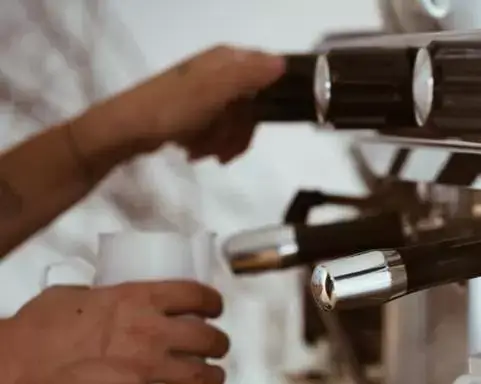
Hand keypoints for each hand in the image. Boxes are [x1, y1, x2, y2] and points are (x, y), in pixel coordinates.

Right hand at [0, 282, 229, 383]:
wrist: (16, 363)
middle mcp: (152, 332)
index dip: (214, 303)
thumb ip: (106, 298)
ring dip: (212, 377)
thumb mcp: (77, 296)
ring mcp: (147, 367)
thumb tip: (112, 300)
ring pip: (203, 376)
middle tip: (217, 347)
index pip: (197, 296)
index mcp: (139, 299)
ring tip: (213, 378)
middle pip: (211, 339)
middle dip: (220, 344)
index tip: (215, 309)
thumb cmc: (38, 327)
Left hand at [81, 45, 285, 164]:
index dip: (270, 102)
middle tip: (224, 150)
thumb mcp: (213, 91)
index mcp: (226, 60)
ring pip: (238, 122)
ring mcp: (207, 91)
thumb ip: (249, 76)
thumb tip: (284, 63)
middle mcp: (220, 71)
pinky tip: (195, 152)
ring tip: (202, 153)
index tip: (261, 124)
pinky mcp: (197, 110)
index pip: (268, 74)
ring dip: (223, 142)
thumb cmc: (170, 109)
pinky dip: (211, 144)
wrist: (125, 131)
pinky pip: (220, 129)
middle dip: (240, 132)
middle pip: (254, 105)